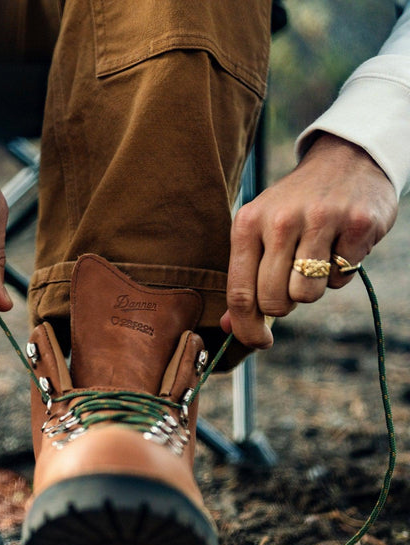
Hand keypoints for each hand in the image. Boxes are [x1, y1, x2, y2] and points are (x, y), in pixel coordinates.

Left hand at [221, 134, 397, 347]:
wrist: (346, 159)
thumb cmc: (293, 207)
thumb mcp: (259, 231)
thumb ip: (243, 278)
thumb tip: (230, 327)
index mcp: (247, 223)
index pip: (240, 293)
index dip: (247, 328)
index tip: (258, 342)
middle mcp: (280, 221)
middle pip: (274, 301)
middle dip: (282, 307)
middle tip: (289, 287)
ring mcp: (321, 220)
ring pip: (307, 295)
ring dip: (311, 290)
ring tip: (314, 261)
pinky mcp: (358, 224)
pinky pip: (341, 279)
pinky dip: (340, 273)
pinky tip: (338, 246)